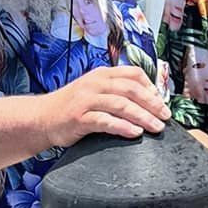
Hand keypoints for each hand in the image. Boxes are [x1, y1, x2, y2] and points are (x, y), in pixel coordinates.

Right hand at [43, 65, 168, 147]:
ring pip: (121, 105)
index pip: (133, 74)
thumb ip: (116, 92)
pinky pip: (105, 121)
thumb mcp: (94, 91)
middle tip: (165, 116)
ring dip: (143, 116)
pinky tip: (135, 133)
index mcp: (101, 75)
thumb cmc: (72, 107)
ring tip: (157, 127)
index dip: (151, 87)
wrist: (41, 118)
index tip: (161, 102)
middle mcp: (95, 83)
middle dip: (152, 103)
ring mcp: (86, 100)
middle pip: (131, 90)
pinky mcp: (79, 118)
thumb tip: (147, 101)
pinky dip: (123, 126)